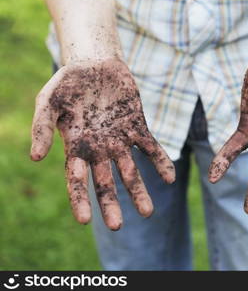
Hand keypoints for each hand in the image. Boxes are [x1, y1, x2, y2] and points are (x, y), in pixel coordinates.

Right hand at [31, 58, 174, 229]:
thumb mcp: (48, 101)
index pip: (77, 180)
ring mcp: (120, 140)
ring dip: (139, 190)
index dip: (79, 199)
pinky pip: (150, 148)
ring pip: (130, 171)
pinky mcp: (137, 127)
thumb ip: (42, 127)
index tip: (84, 220)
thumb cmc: (68, 83)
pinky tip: (169, 178)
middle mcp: (99, 149)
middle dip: (111, 203)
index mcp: (76, 147)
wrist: (95, 64)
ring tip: (148, 212)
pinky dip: (160, 162)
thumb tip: (35, 157)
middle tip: (117, 226)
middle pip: (105, 182)